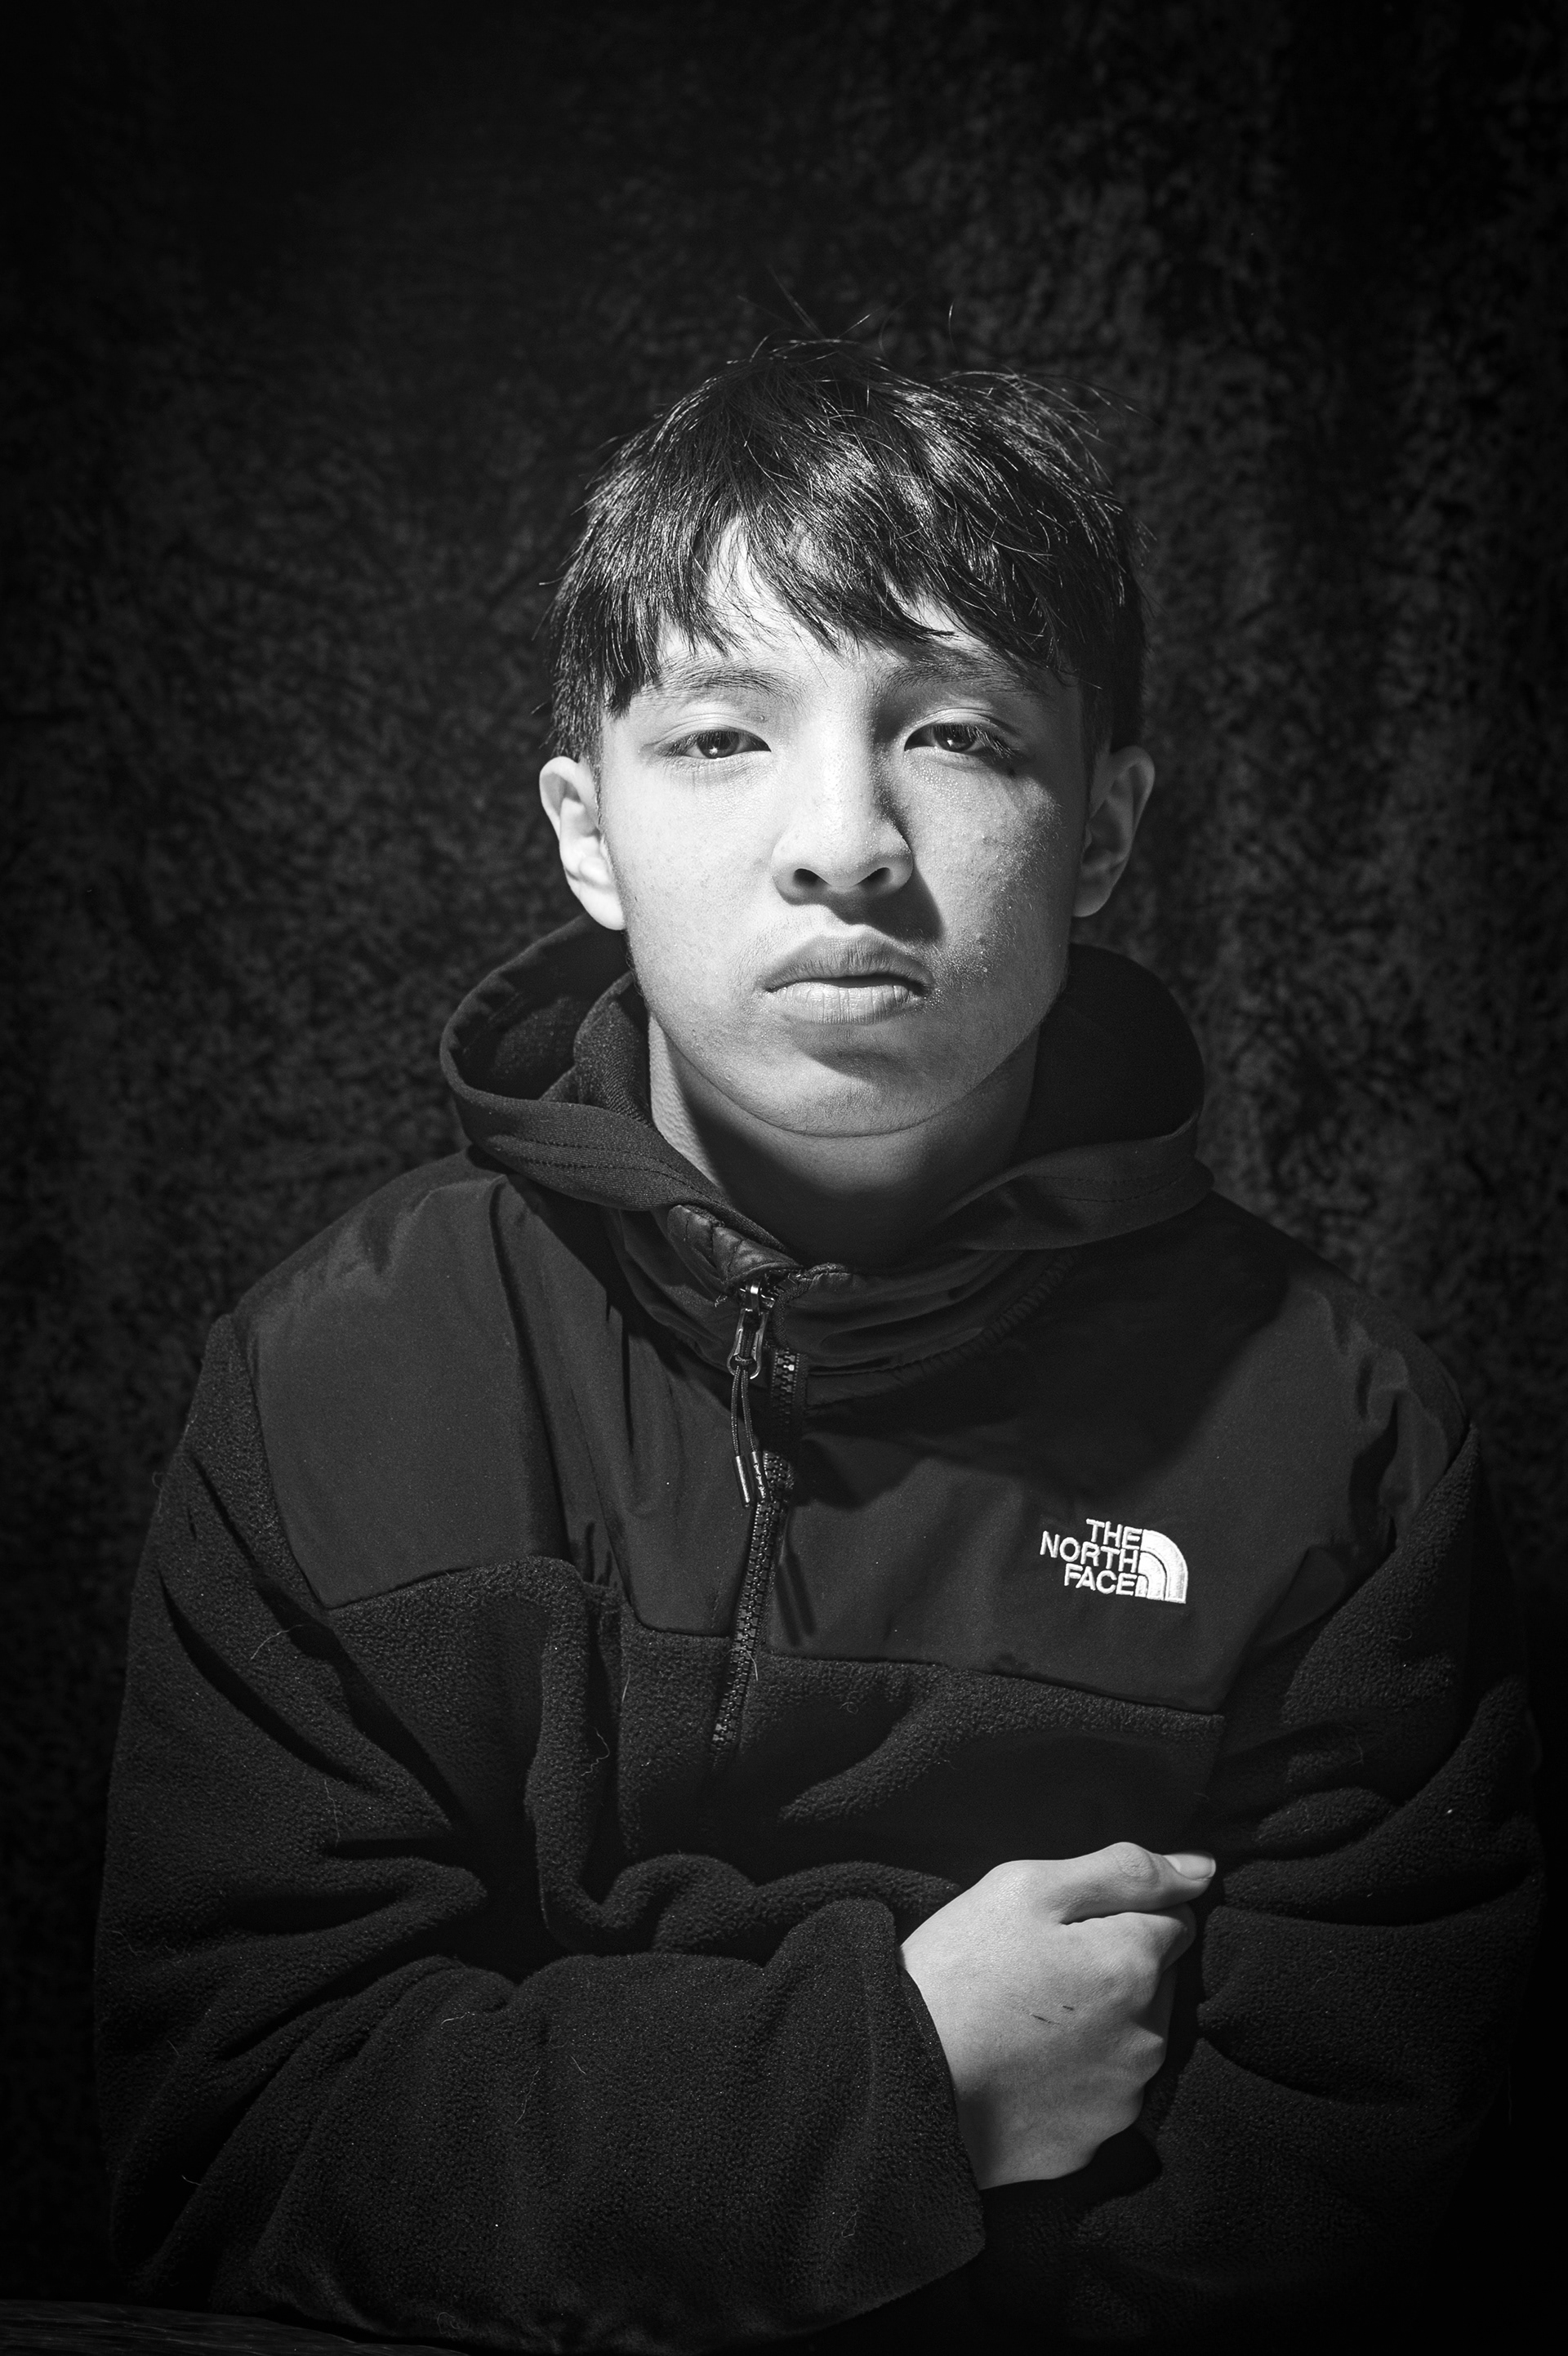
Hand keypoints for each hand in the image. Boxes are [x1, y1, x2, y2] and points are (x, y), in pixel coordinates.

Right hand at [900, 1842, 1214, 2186]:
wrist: (900, 2079)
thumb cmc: (960, 1970)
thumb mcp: (1026, 1887)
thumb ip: (1123, 1870)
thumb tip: (1203, 1869)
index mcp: (1136, 1966)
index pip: (1173, 1919)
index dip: (1118, 1913)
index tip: (1063, 1926)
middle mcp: (1148, 2039)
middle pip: (1156, 1982)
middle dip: (1114, 1968)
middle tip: (1037, 1970)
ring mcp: (1121, 2099)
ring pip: (1132, 2040)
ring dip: (1101, 2024)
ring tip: (1025, 2019)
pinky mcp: (1092, 2145)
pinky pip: (1099, 2094)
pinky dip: (1075, 2078)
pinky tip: (1023, 2067)